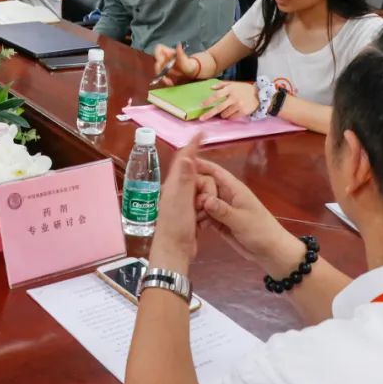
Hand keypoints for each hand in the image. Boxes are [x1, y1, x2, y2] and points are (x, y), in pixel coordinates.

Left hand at [147, 136, 205, 272]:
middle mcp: (177, 190)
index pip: (184, 159)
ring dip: (208, 200)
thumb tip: (187, 157)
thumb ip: (185, 179)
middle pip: (199, 177)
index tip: (201, 133)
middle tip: (203, 204)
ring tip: (202, 215)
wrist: (175, 251)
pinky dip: (208, 210)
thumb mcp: (181, 201)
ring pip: (204, 191)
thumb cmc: (176, 226)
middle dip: (207, 187)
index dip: (193, 146)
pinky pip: (205, 204)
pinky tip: (205, 221)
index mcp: (174, 184)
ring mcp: (183, 202)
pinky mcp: (190, 213)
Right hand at [152, 43, 196, 83]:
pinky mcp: (164, 72)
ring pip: (158, 70)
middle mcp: (164, 57)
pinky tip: (170, 83)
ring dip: (162, 77)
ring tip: (170, 82)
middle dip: (159, 70)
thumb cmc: (188, 63)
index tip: (161, 61)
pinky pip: (161, 76)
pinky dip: (165, 81)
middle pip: (156, 61)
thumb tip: (179, 44)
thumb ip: (181, 53)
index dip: (157, 54)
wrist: (191, 71)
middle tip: (164, 76)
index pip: (158, 48)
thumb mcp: (185, 59)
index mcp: (168, 51)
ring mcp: (163, 65)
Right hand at [194, 158, 304, 275]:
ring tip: (185, 213)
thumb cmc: (260, 231)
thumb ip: (223, 210)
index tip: (182, 164)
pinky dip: (197, 218)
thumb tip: (204, 200)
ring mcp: (221, 209)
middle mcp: (225, 196)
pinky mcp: (218, 221)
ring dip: (193, 205)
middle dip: (193, 189)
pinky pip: (203, 215)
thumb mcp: (241, 221)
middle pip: (204, 185)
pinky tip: (190, 224)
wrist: (271, 252)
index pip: (214, 171)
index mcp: (233, 189)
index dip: (199, 165)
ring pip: (201, 201)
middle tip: (184, 201)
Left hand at [200, 81, 258, 120]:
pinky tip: (233, 112)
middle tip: (201, 119)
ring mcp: (239, 105)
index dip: (208, 101)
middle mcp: (234, 98)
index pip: (216, 96)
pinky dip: (229, 116)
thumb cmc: (243, 89)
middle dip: (209, 114)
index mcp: (230, 89)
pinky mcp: (243, 112)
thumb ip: (221, 85)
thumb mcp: (233, 84)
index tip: (201, 105)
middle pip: (218, 108)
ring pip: (224, 114)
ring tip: (227, 109)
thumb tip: (210, 88)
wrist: (259, 94)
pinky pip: (232, 117)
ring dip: (222, 114)